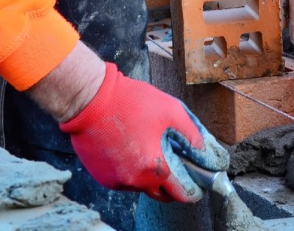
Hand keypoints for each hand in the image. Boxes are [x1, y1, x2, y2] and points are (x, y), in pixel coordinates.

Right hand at [57, 62, 228, 201]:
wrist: (90, 99)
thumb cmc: (130, 101)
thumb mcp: (171, 111)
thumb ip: (192, 134)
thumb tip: (203, 149)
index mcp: (154, 167)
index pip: (180, 193)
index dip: (193, 189)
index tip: (198, 183)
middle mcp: (133, 181)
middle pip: (161, 194)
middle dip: (173, 186)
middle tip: (180, 169)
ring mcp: (115, 180)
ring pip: (141, 187)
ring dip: (151, 177)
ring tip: (155, 153)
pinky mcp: (101, 176)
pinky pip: (124, 180)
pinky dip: (133, 171)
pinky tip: (135, 151)